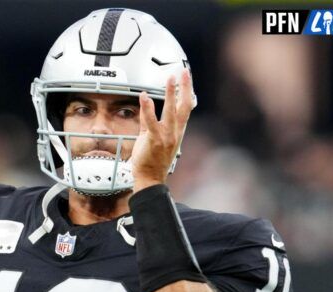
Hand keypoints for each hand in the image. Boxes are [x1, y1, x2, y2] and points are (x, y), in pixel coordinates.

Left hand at [131, 69, 193, 191]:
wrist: (150, 178)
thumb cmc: (151, 161)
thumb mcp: (150, 137)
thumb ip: (147, 120)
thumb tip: (146, 105)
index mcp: (177, 132)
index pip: (185, 109)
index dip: (187, 93)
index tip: (186, 79)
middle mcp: (175, 133)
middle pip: (183, 106)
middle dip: (185, 88)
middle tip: (184, 72)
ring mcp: (166, 136)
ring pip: (171, 111)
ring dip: (171, 94)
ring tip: (169, 79)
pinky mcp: (155, 140)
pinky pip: (151, 121)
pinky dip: (148, 109)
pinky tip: (145, 96)